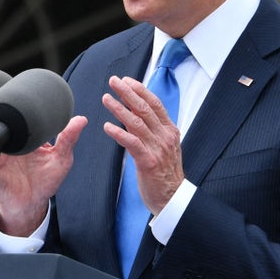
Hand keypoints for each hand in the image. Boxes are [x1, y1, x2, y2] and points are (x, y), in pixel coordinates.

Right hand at [0, 115, 87, 236]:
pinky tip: (5, 157)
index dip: (32, 115)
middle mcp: (15, 143)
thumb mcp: (62, 160)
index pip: (28, 120)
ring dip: (4, 137)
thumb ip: (69, 139)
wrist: (28, 203)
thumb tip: (81, 120)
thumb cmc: (45, 182)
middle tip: (28, 137)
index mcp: (30, 138)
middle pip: (10, 125)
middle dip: (16, 124)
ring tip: (18, 150)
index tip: (39, 116)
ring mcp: (2, 152)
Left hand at [102, 75, 183, 213]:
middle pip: (144, 109)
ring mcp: (158, 149)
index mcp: (170, 131)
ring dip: (119, 108)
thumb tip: (136, 112)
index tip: (127, 80)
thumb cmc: (165, 173)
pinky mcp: (148, 162)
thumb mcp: (162, 146)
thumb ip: (151, 129)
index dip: (140, 90)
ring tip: (106, 98)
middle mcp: (165, 136)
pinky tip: (107, 127)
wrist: (173, 198)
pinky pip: (132, 143)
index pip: (155, 104)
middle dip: (128, 93)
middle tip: (114, 81)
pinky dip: (119, 133)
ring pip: (136, 123)